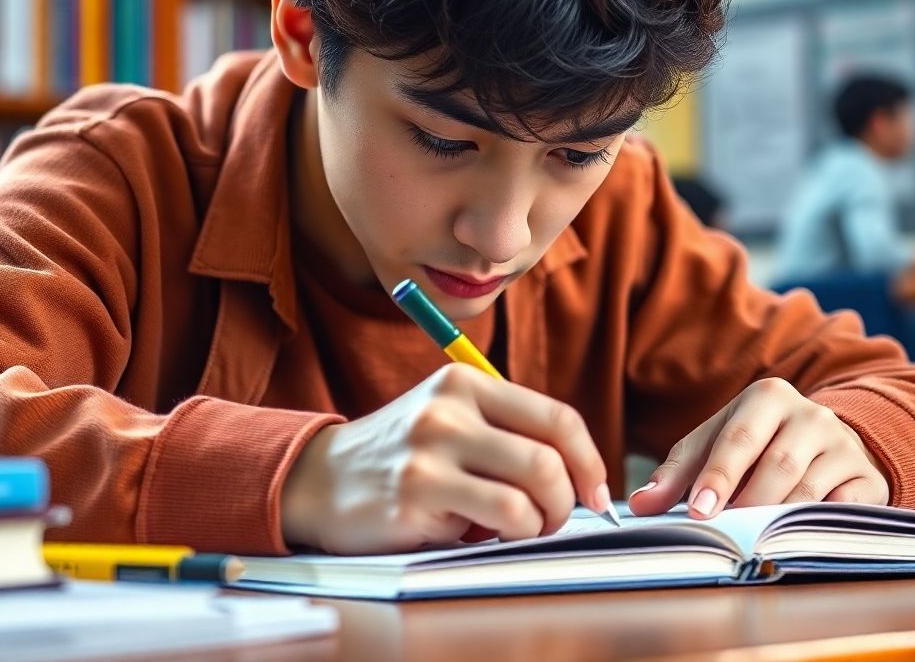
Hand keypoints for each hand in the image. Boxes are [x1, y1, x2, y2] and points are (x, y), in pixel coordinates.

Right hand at [280, 363, 609, 553]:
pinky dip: (506, 533)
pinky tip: (479, 530)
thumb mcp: (449, 420)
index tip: (594, 491)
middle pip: (550, 456)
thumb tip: (578, 474)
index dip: (590, 460)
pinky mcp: (418, 489)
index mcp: (465, 381)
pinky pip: (500, 517)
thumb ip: (504, 432)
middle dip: (567, 500)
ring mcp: (432, 446)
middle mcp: (450, 406)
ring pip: (532, 488)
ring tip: (519, 527)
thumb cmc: (401, 455)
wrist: (321, 478)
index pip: (556, 417)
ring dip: (540, 521)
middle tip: (554, 519)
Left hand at [628, 378, 889, 519]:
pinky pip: (841, 510)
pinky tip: (793, 540)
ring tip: (750, 539)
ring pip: (807, 490)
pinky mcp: (868, 479)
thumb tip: (641, 505)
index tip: (698, 511)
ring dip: (776, 519)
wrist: (825, 442)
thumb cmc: (758, 443)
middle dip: (746, 501)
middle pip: (776, 464)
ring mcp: (844, 446)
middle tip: (722, 532)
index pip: (737, 439)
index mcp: (766, 396)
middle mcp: (810, 414)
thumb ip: (678, 472)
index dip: (717, 477)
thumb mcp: (716, 445)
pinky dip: (814, 527)